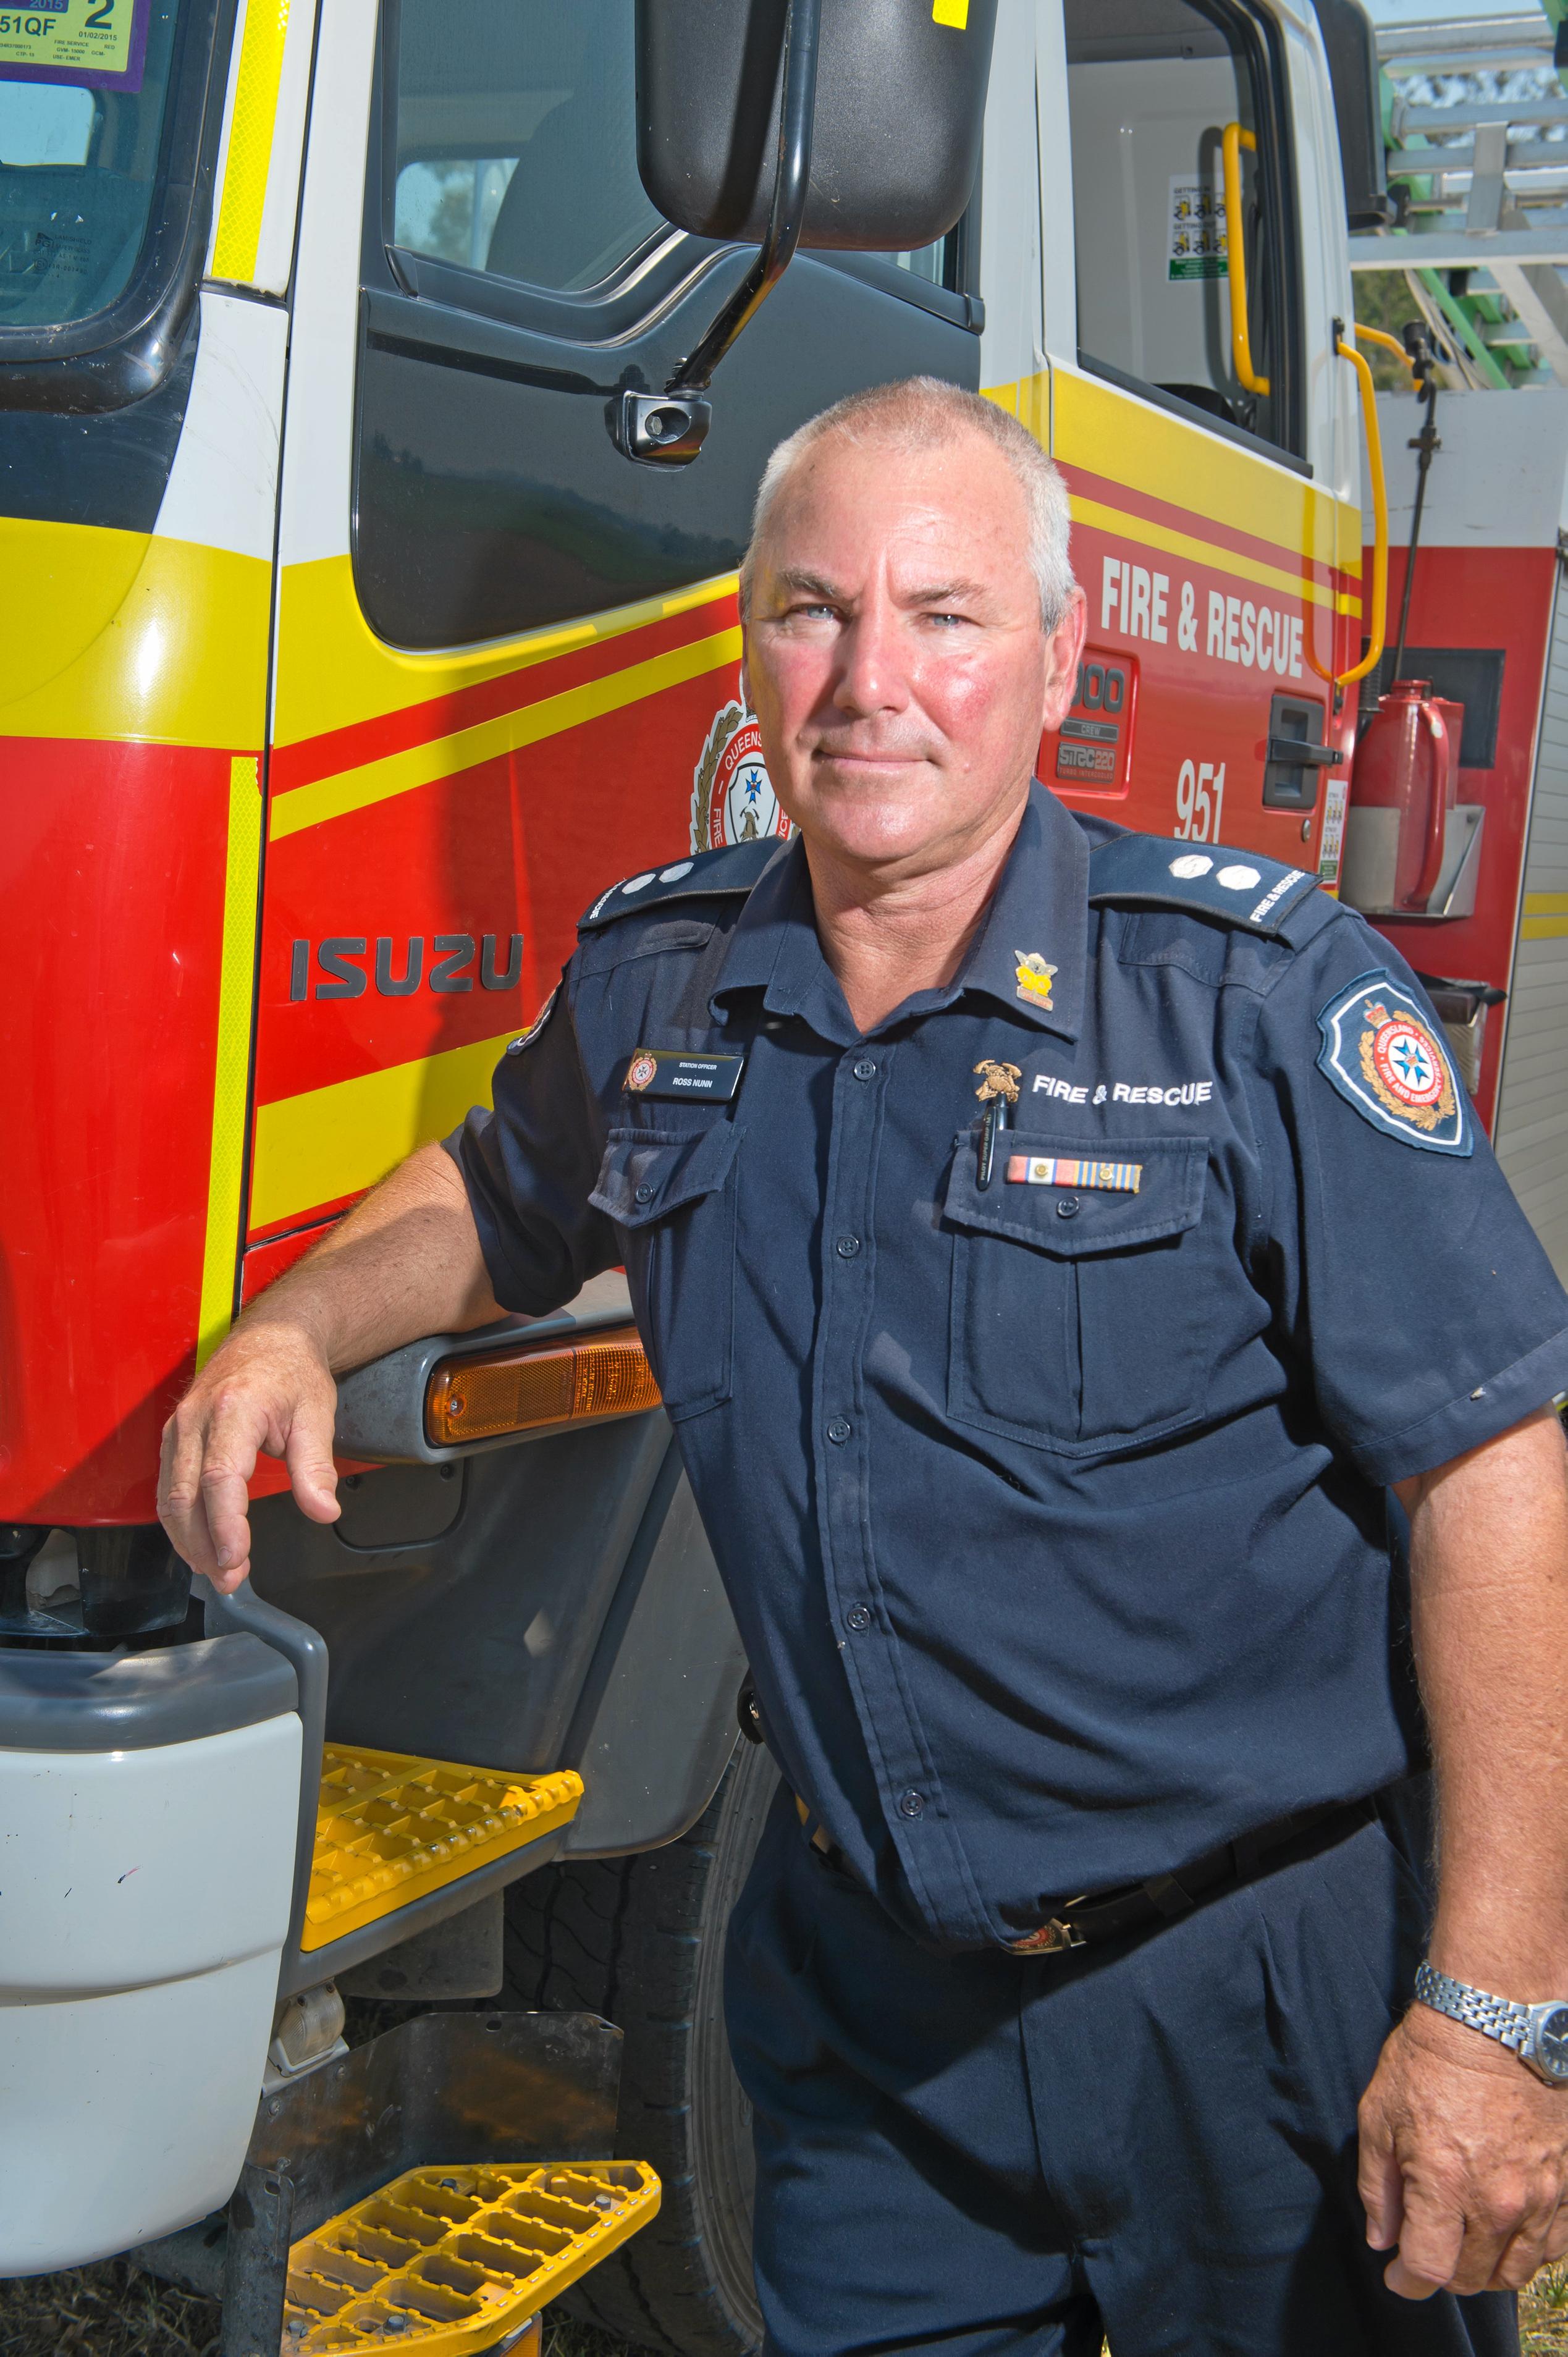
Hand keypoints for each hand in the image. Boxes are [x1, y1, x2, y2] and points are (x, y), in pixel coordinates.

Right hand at [159, 1319, 341, 1591]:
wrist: (272, 1336)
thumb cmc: (293, 1371)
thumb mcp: (317, 1415)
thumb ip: (315, 1468)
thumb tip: (323, 1510)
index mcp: (234, 1409)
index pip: (221, 1478)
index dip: (225, 1525)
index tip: (238, 1558)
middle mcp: (196, 1418)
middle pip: (187, 1495)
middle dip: (204, 1545)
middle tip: (229, 1578)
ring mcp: (179, 1427)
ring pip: (170, 1497)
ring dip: (189, 1541)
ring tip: (218, 1571)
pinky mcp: (174, 1437)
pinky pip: (169, 1487)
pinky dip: (181, 1522)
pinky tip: (201, 1545)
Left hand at [1359, 2000, 1567, 2295]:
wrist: (1494, 2018)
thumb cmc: (1429, 2060)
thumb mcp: (1379, 2115)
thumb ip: (1378, 2187)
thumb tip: (1382, 2239)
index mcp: (1444, 2185)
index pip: (1428, 2269)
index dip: (1407, 2281)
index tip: (1397, 2274)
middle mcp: (1498, 2201)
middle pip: (1473, 2277)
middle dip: (1444, 2273)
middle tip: (1429, 2251)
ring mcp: (1541, 2195)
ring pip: (1516, 2269)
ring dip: (1487, 2268)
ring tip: (1467, 2245)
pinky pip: (1554, 2244)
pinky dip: (1530, 2250)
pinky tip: (1509, 2231)